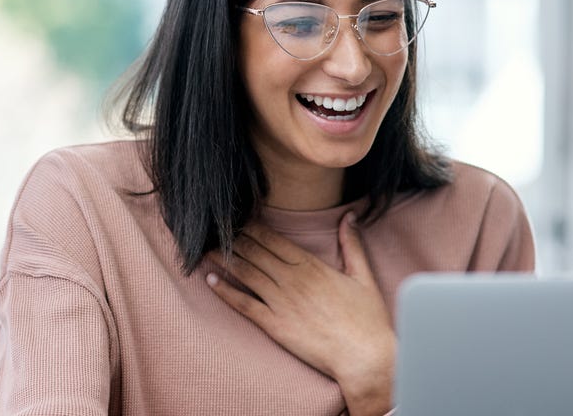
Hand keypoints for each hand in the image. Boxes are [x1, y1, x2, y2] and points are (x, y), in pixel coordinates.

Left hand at [206, 213, 394, 415]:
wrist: (363, 356)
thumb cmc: (366, 318)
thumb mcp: (362, 275)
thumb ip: (351, 243)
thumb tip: (350, 215)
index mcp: (310, 265)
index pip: (273, 239)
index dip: (252, 227)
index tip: (237, 218)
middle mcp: (291, 279)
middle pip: (254, 252)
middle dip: (233, 239)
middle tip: (215, 229)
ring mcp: (281, 302)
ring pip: (245, 273)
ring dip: (224, 259)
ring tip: (206, 248)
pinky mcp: (275, 325)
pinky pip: (244, 304)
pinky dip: (225, 291)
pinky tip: (211, 280)